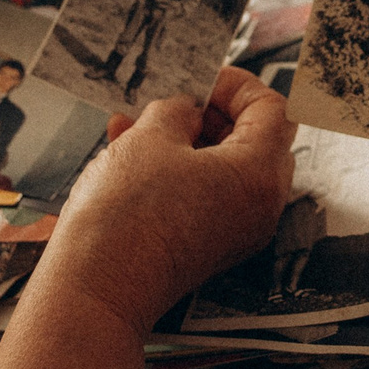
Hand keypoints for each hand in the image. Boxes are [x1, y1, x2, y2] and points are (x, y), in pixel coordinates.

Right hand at [30, 67, 295, 332]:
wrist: (96, 288)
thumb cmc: (125, 215)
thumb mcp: (150, 137)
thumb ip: (179, 109)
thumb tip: (187, 108)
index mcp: (260, 173)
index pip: (272, 109)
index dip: (236, 85)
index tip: (199, 80)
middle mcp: (261, 206)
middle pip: (258, 139)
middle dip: (212, 113)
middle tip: (171, 101)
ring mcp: (239, 231)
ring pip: (229, 168)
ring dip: (189, 141)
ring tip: (136, 126)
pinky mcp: (213, 247)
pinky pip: (212, 195)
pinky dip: (183, 171)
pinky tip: (133, 157)